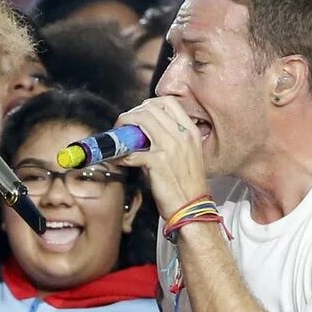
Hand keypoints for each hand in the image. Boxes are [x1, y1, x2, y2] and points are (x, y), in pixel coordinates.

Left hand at [117, 97, 209, 219]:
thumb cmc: (188, 187)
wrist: (193, 209)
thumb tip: (144, 137)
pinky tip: (119, 161)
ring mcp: (170, 147)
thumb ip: (170, 142)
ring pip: (140, 120)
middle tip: (123, 127)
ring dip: (124, 127)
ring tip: (118, 139)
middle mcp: (181, 135)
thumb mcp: (186, 156)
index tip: (138, 115)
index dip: (148, 105)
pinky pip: (132, 151)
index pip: (168, 103)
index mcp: (190, 132)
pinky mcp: (157, 162)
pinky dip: (121, 156)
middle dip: (131, 114)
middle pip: (150, 108)